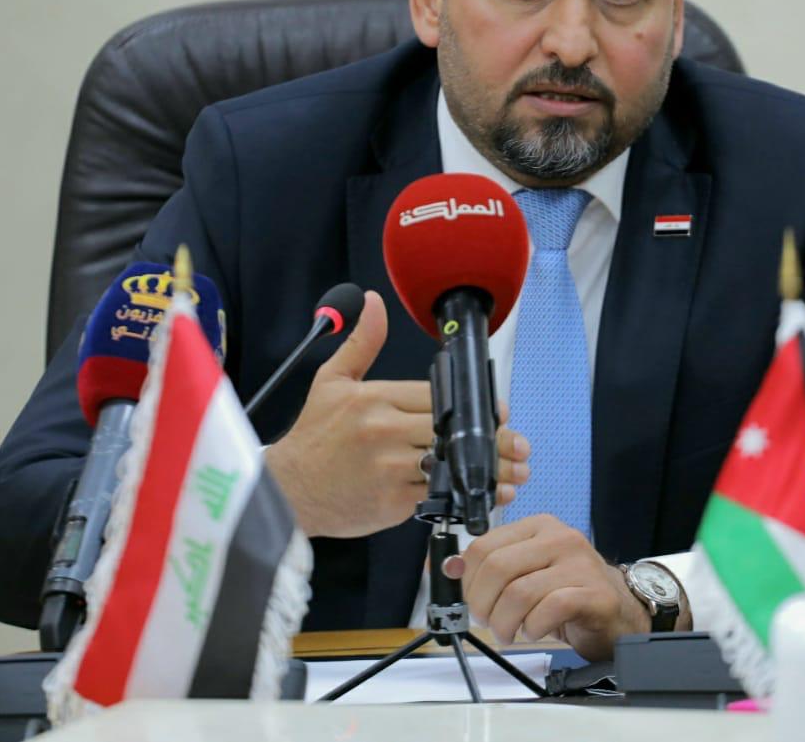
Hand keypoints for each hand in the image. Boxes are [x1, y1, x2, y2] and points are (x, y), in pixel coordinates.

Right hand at [265, 290, 529, 538]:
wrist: (286, 491)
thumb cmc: (313, 436)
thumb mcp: (331, 381)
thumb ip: (361, 342)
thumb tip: (373, 301)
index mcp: (375, 399)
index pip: (437, 396)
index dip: (474, 406)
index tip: (498, 413)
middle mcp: (384, 431)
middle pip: (451, 430)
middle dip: (491, 440)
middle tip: (518, 446)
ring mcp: (389, 468)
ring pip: (450, 465)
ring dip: (487, 472)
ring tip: (514, 474)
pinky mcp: (391, 502)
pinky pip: (436, 496)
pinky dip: (463, 497)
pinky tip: (485, 497)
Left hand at [453, 514, 649, 661]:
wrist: (618, 610)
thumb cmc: (565, 592)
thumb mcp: (525, 573)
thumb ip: (489, 568)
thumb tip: (447, 569)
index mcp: (537, 526)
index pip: (484, 545)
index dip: (467, 580)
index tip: (470, 601)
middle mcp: (559, 537)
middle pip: (499, 568)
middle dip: (483, 604)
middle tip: (487, 623)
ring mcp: (579, 563)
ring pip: (520, 592)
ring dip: (505, 623)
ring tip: (510, 632)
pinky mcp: (594, 593)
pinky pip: (549, 609)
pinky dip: (533, 627)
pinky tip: (535, 631)